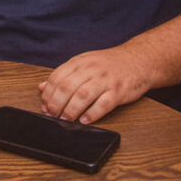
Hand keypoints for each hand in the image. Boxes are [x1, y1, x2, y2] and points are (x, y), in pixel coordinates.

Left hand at [38, 45, 152, 124]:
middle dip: (56, 104)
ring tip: (65, 119)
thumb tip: (42, 87)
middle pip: (67, 87)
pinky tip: (84, 120)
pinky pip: (103, 104)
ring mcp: (105, 80)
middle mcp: (91, 69)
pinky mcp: (119, 91)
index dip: (48, 93)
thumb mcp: (83, 63)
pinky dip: (92, 114)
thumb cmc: (109, 64)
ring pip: (83, 96)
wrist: (139, 60)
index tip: (44, 105)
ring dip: (71, 110)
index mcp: (79, 62)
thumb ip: (63, 75)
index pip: (57, 77)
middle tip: (52, 115)